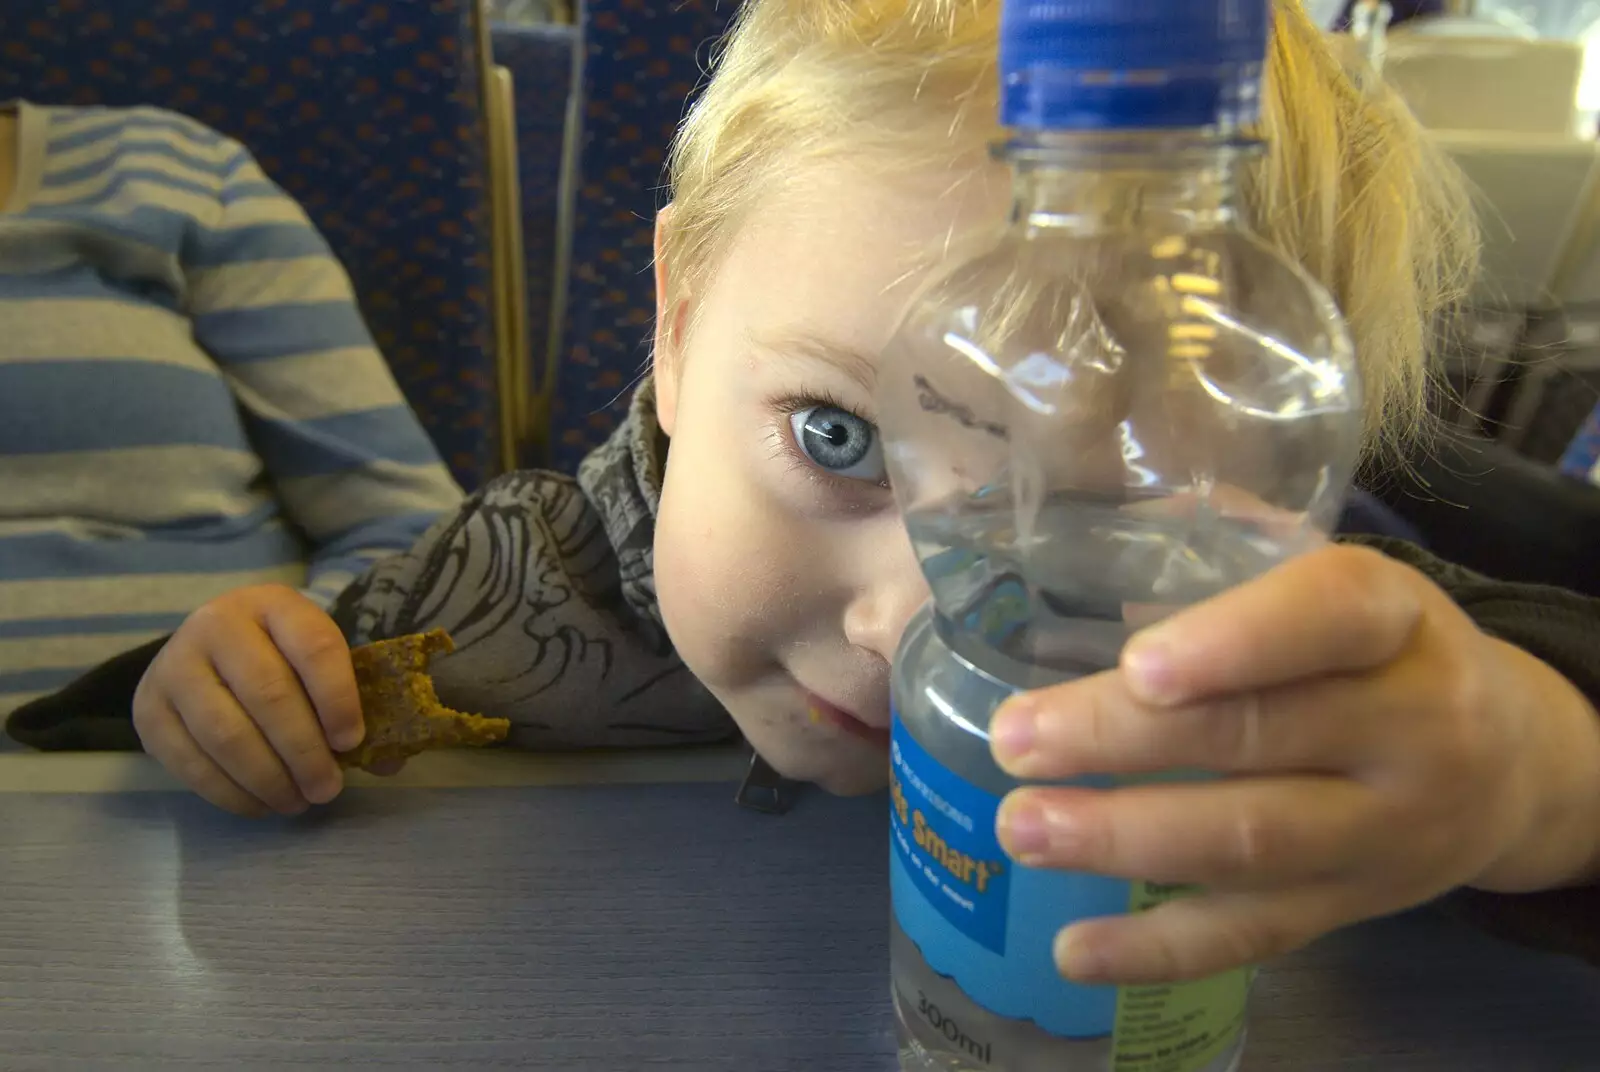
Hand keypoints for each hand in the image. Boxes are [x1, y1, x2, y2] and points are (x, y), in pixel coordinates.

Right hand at [134, 584, 371, 816]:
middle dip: (304, 753)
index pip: (314, 647)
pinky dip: (231, 793)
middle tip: (327, 790)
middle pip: (269, 694)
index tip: (353, 742)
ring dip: (268, 779)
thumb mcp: (318, 662)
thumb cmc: (281, 659)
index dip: (338, 698)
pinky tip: (261, 804)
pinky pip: (191, 762)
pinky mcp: (148, 709)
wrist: (208, 650)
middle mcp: (216, 624)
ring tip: (298, 802)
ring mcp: (175, 665)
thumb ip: (354, 703)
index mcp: (274, 603)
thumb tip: (389, 762)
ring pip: (226, 733)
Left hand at [989, 544, 1599, 984]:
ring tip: (1022, 828)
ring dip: (1123, 839)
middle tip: (1014, 740)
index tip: (1138, 664)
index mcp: (1396, 620)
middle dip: (1122, 741)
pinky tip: (1073, 948)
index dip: (1236, 641)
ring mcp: (1386, 832)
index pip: (1330, 618)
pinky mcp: (1353, 907)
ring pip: (1252, 842)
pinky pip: (1254, 934)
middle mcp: (1409, 727)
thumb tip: (1087, 526)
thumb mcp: (1342, 586)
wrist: (1512, 764)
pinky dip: (1156, 948)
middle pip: (1260, 736)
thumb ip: (1234, 555)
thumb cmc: (1381, 652)